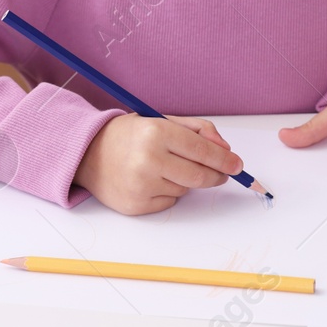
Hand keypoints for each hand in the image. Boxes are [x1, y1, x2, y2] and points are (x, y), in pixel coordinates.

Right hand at [74, 113, 243, 215]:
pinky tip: (152, 180)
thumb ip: (197, 130)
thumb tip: (225, 150)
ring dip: (186, 181)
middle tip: (223, 174)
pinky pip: (169, 201)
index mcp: (156, 132)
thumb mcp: (161, 120)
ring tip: (166, 167)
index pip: (202, 150)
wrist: (88, 154)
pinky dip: (169, 192)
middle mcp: (148, 159)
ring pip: (185, 189)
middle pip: (200, 176)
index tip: (238, 165)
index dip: (224, 160)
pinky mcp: (136, 205)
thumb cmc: (130, 135)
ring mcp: (141, 185)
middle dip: (217, 176)